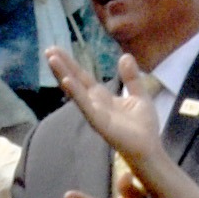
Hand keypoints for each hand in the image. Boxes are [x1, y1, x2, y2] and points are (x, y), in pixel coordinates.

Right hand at [43, 45, 169, 166]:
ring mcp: (95, 113)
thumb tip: (125, 56)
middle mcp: (94, 104)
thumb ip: (131, 77)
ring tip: (51, 59)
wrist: (150, 148)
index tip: (56, 49)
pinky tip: (66, 81)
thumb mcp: (139, 95)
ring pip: (76, 91)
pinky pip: (86, 106)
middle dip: (62, 66)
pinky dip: (76, 94)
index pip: (82, 77)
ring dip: (63, 75)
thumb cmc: (143, 126)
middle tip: (48, 49)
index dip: (71, 64)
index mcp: (102, 97)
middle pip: (75, 81)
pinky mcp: (99, 123)